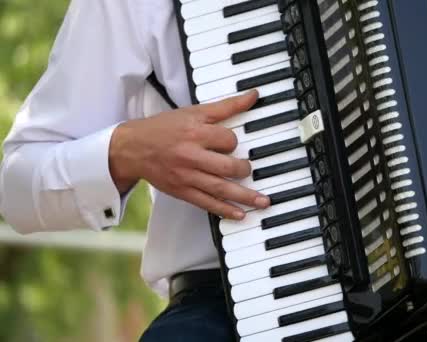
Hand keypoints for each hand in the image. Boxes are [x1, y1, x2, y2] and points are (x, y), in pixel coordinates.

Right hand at [109, 90, 269, 219]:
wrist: (132, 148)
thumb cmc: (165, 128)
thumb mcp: (194, 112)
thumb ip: (226, 107)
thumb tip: (253, 96)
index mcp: (195, 132)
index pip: (227, 140)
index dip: (233, 141)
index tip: (231, 142)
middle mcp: (191, 155)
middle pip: (226, 166)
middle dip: (243, 169)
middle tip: (249, 169)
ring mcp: (187, 176)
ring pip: (220, 188)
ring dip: (245, 197)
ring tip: (263, 202)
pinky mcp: (182, 192)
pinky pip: (207, 203)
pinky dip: (224, 210)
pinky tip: (240, 214)